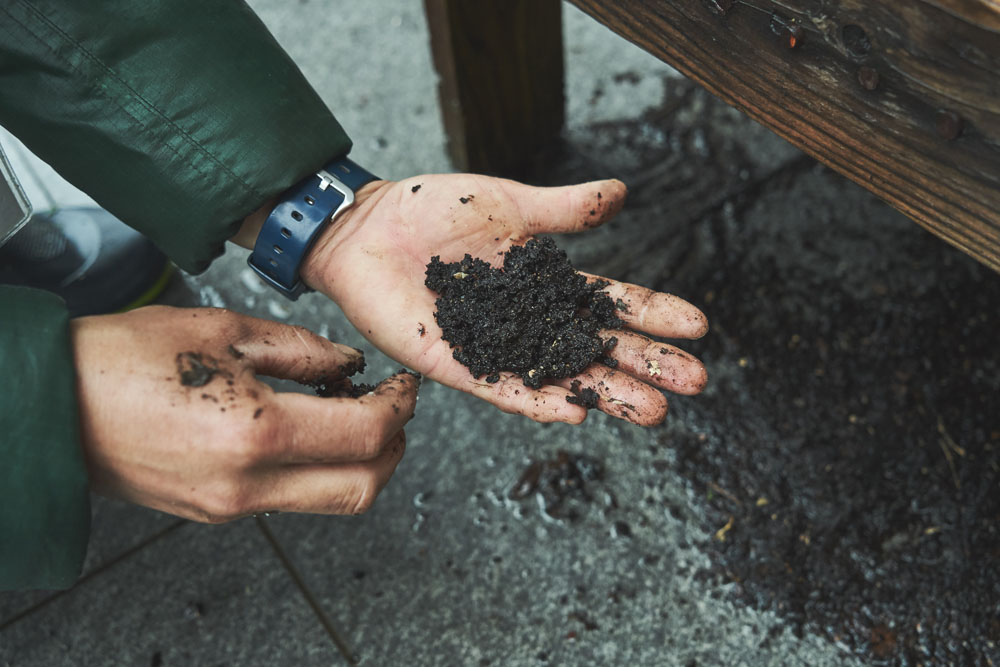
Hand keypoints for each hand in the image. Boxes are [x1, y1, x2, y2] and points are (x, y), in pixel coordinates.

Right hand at [71, 305, 418, 521]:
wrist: (52, 405)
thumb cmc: (123, 358)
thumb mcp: (222, 330)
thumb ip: (301, 350)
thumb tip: (349, 365)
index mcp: (256, 434)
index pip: (366, 436)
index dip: (400, 408)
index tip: (404, 385)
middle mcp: (248, 484)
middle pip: (361, 489)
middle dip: (393, 448)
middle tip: (393, 407)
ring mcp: (230, 506)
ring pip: (328, 498)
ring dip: (358, 460)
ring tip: (351, 410)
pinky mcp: (215, 511)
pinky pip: (288, 496)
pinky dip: (316, 466)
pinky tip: (306, 425)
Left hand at [296, 174, 707, 426]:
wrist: (366, 229)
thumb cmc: (430, 211)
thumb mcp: (508, 202)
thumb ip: (564, 209)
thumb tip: (623, 193)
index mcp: (546, 284)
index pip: (612, 304)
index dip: (654, 314)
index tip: (698, 326)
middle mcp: (530, 323)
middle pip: (599, 349)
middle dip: (647, 366)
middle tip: (694, 385)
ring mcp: (498, 348)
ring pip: (564, 378)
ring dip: (608, 395)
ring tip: (654, 412)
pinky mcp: (459, 365)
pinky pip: (505, 389)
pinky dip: (539, 402)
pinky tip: (576, 412)